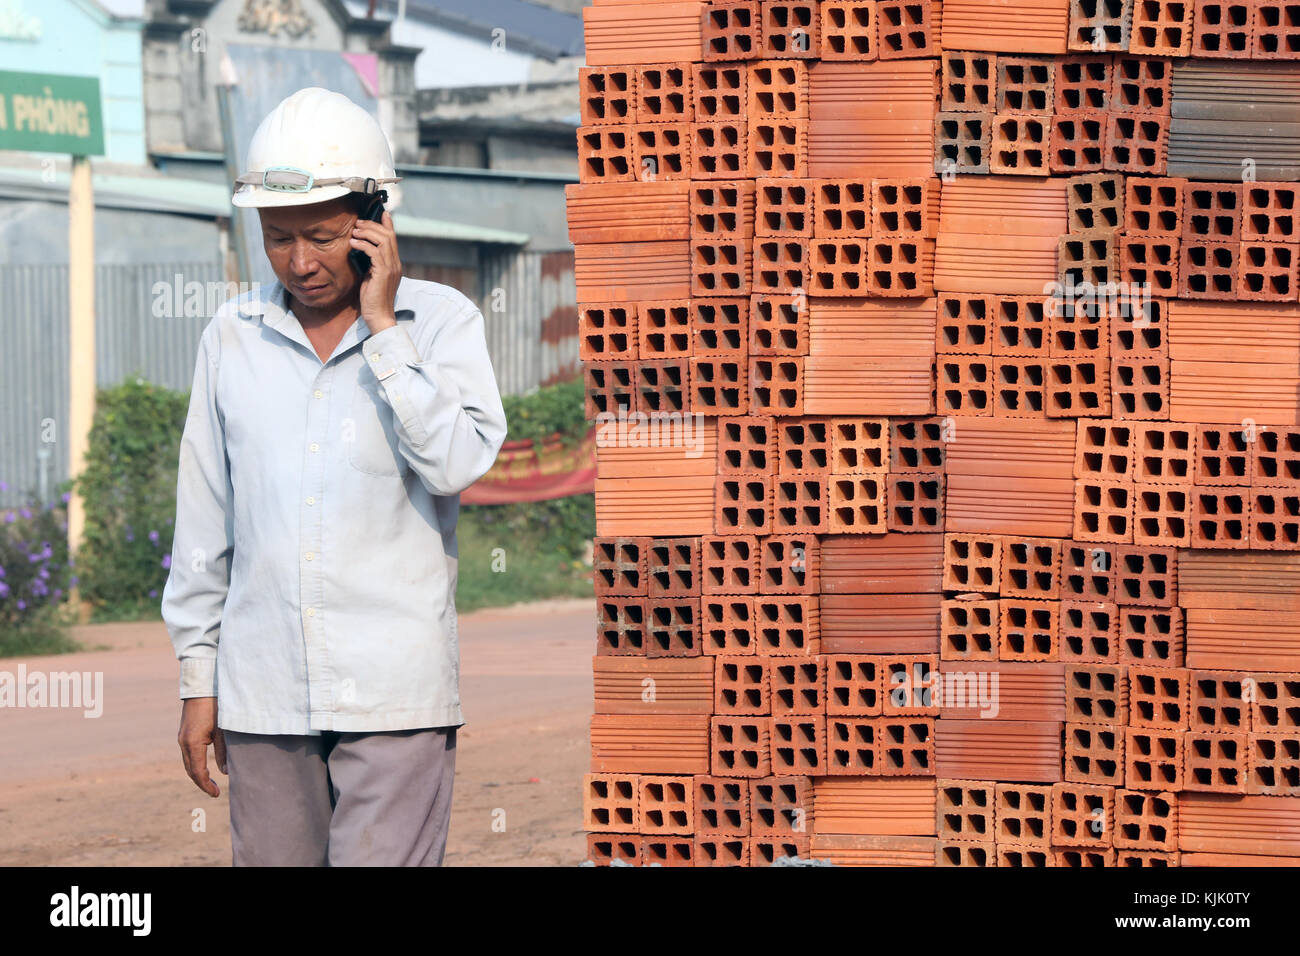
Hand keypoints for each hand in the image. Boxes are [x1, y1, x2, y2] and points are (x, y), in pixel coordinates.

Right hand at [179, 696, 225, 797]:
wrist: (203, 686)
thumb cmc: (216, 706)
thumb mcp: (224, 730)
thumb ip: (223, 752)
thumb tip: (225, 772)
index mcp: (192, 744)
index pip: (197, 772)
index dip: (206, 785)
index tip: (216, 794)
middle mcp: (184, 742)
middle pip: (190, 769)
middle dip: (202, 782)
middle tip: (214, 792)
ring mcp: (182, 737)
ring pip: (188, 762)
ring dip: (198, 773)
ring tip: (211, 782)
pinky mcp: (185, 732)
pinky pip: (189, 753)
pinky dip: (196, 763)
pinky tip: (206, 765)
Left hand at [351, 208, 401, 334]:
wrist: (378, 316)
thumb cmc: (373, 299)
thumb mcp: (372, 277)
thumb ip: (371, 264)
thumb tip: (363, 251)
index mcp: (394, 264)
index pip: (393, 239)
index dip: (388, 224)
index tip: (382, 213)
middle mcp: (396, 264)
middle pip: (388, 236)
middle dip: (373, 225)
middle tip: (358, 223)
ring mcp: (391, 268)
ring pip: (383, 241)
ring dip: (367, 232)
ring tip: (355, 231)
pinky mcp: (383, 273)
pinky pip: (374, 251)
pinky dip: (363, 244)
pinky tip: (353, 243)